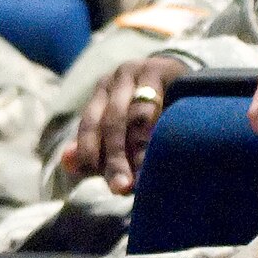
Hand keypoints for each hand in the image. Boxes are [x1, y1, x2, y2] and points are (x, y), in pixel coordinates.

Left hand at [62, 56, 190, 193]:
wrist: (190, 78)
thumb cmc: (154, 110)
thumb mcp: (123, 128)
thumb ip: (95, 147)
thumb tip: (66, 162)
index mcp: (102, 92)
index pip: (90, 124)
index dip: (90, 152)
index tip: (101, 181)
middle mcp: (117, 78)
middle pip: (111, 121)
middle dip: (115, 157)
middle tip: (122, 187)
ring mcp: (140, 70)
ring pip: (135, 114)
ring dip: (137, 148)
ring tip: (142, 175)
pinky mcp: (163, 69)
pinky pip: (157, 104)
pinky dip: (158, 130)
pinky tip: (161, 150)